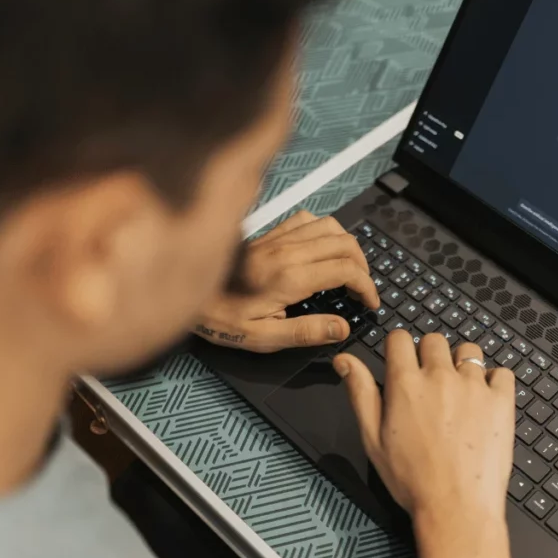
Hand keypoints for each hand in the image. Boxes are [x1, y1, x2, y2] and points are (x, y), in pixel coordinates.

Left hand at [196, 210, 379, 352]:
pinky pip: (307, 218)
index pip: (346, 270)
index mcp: (290, 278)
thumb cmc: (222, 320)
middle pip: (344, 243)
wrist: (188, 294)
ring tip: (349, 268)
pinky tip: (322, 247)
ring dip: (348, 245)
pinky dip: (324, 230)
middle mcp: (287, 252)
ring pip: (330, 226)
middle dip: (363, 265)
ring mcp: (278, 238)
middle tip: (362, 289)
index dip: (366, 286)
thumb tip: (341, 328)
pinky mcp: (269, 234)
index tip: (369, 303)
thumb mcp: (263, 338)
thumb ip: (306, 332)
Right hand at [334, 333, 523, 557]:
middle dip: (429, 355)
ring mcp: (474, 386)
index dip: (399, 348)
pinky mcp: (501, 401)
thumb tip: (344, 360)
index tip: (402, 362)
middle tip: (430, 384)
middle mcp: (440, 377)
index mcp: (406, 384)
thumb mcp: (373, 439)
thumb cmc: (412, 480)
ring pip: (469, 351)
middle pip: (434, 340)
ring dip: (462, 364)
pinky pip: (502, 372)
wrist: (456, 508)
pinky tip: (484, 401)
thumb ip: (360, 393)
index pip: (400, 338)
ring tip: (458, 391)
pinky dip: (494, 381)